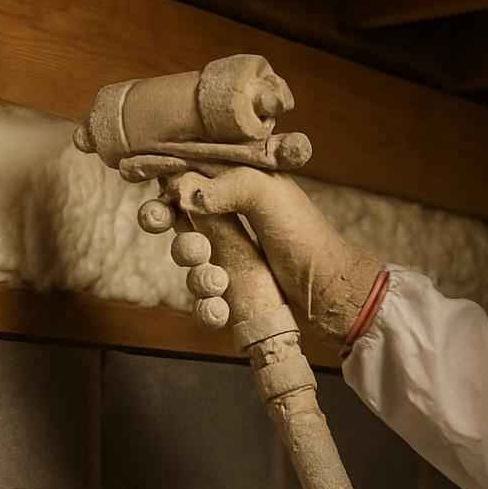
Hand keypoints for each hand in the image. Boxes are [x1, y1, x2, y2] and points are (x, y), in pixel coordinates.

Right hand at [163, 168, 383, 350]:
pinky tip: (223, 311)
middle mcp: (229, 220)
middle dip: (163, 224)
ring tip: (217, 280)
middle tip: (166, 228)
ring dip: (195, 272)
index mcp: (237, 187)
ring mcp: (230, 258)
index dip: (167, 187)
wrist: (331, 292)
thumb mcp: (271, 197)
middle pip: (178, 218)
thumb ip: (230, 187)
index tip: (156, 200)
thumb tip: (185, 195)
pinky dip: (208, 309)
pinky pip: (205, 302)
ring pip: (189, 263)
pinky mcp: (234, 293)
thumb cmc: (306, 236)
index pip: (189, 178)